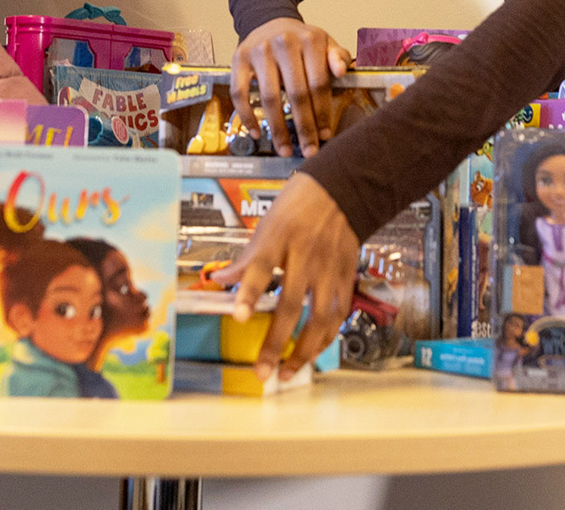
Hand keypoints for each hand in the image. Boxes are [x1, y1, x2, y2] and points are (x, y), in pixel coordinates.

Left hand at [212, 173, 358, 380]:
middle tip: (261, 369)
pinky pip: (338, 315)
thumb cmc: (299, 205)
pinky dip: (325, 338)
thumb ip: (245, 259)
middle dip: (275, 341)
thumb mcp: (266, 224)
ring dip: (303, 350)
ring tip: (287, 372)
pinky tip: (312, 354)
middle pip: (291, 305)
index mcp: (279, 238)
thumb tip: (218, 279)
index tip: (238, 316)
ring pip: (319, 318)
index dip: (249, 293)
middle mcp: (305, 256)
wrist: (342, 191)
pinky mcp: (346, 278)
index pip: (261, 268)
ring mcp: (328, 269)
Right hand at [230, 18, 352, 156]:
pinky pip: (240, 93)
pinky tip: (256, 132)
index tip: (325, 134)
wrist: (269, 21)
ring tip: (284, 148)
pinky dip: (247, 115)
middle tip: (309, 149)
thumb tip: (342, 71)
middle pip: (296, 93)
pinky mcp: (239, 59)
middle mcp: (283, 43)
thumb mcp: (325, 43)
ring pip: (269, 97)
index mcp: (310, 40)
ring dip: (277, 128)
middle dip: (304, 126)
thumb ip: (338, 57)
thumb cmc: (300, 40)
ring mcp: (259, 51)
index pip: (318, 83)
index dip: (322, 112)